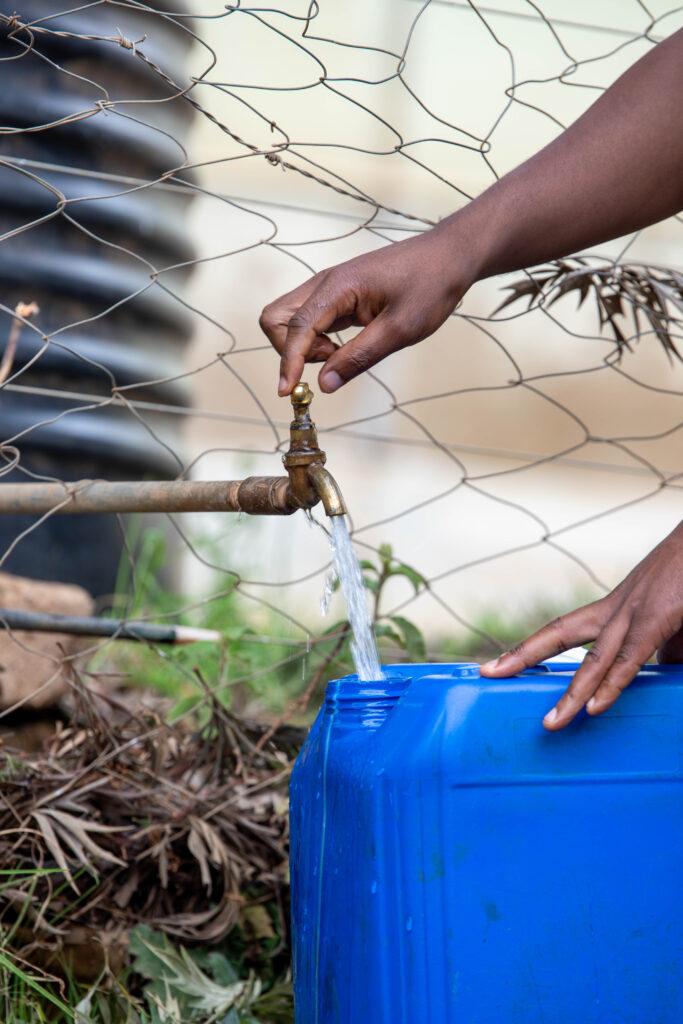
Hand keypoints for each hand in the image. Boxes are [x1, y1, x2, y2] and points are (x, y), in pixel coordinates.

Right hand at [259, 224, 477, 395]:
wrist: (450, 256)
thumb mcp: (399, 330)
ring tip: (342, 353)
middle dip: (290, 350)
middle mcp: (325, 284)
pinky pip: (310, 320)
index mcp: (337, 288)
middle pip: (276, 318)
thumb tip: (324, 385)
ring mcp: (329, 289)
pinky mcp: (338, 296)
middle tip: (329, 361)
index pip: (294, 328)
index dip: (288, 362)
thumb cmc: (430, 286)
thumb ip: (359, 358)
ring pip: (290, 320)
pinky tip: (345, 347)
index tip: (288, 392)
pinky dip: (316, 341)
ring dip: (304, 346)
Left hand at [480, 521, 682, 729]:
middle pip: (557, 634)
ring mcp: (632, 614)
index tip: (499, 665)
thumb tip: (658, 669)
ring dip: (572, 694)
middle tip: (488, 674)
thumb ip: (661, 647)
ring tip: (552, 723)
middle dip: (522, 655)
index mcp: (613, 608)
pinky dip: (611, 685)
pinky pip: (629, 659)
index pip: (561, 630)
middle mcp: (614, 609)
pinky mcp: (656, 620)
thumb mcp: (670, 619)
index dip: (529, 647)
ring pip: (593, 660)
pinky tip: (594, 709)